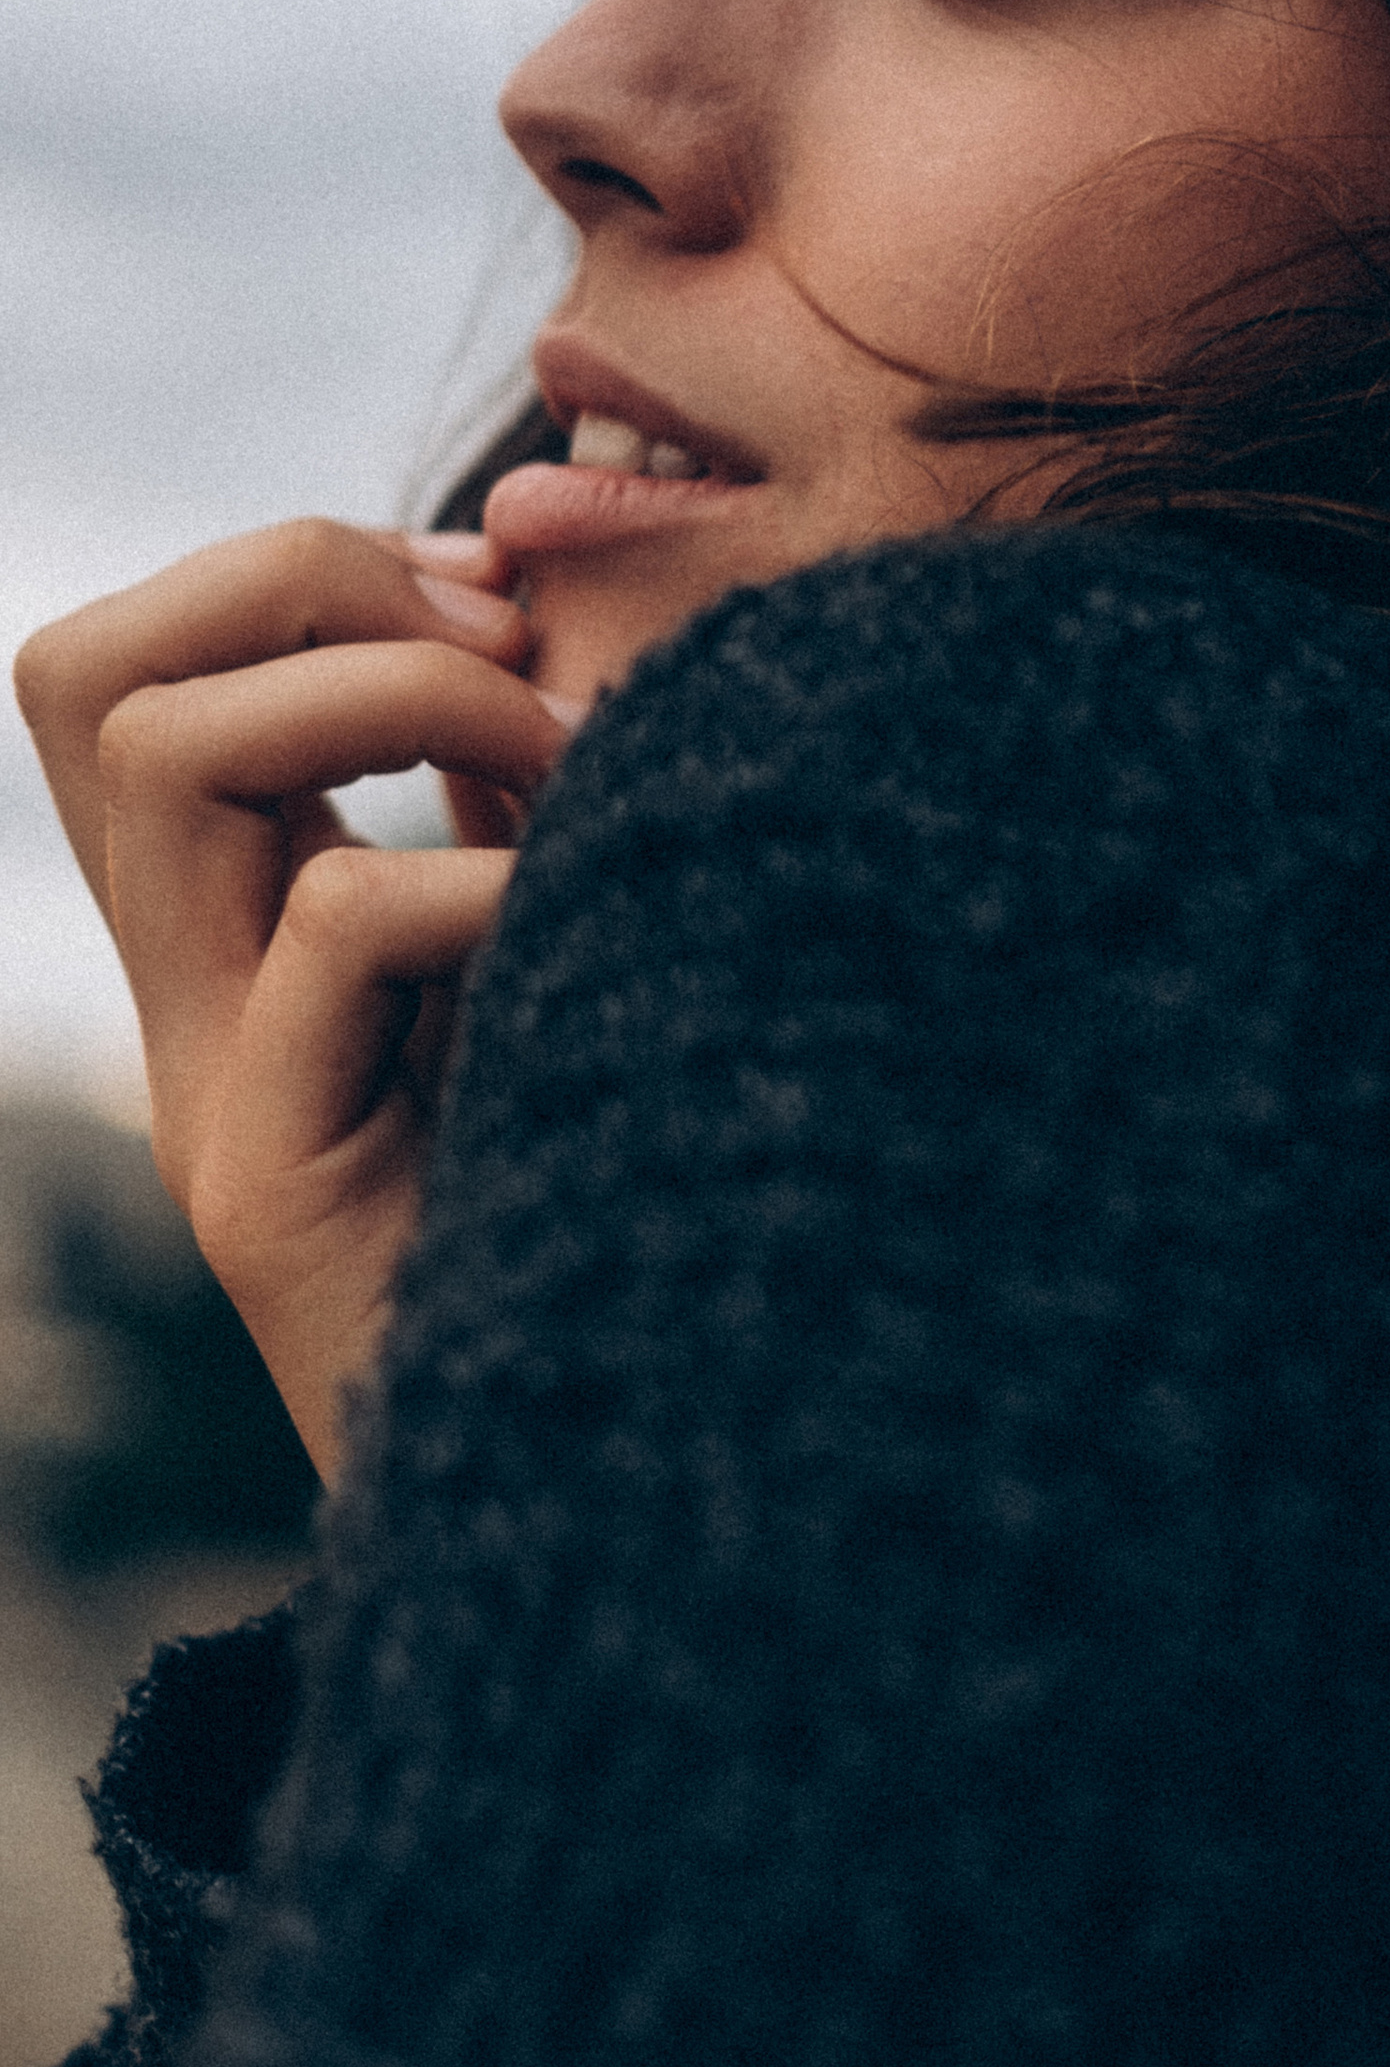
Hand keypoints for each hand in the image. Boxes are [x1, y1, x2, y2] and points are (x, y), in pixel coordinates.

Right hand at [13, 519, 576, 1481]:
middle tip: (505, 649)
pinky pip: (334, 928)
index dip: (285, 574)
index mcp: (230, 935)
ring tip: (570, 764)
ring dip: (395, 695)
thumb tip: (547, 609)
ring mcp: (209, 1092)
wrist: (611, 1492)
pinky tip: (598, 930)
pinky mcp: (277, 1192)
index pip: (120, 669)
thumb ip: (516, 807)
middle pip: (88, 672)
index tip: (485, 604)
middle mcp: (183, 1000)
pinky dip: (483, 879)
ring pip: (164, 757)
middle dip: (303, 583)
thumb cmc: (624, 1206)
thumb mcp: (559, 959)